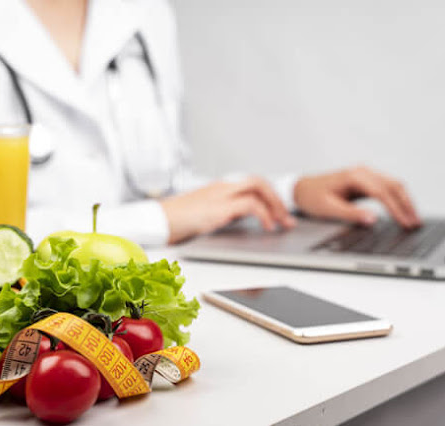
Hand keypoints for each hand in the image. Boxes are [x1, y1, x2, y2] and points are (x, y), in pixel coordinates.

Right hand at [160, 177, 296, 243]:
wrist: (157, 220)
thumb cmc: (176, 220)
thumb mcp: (205, 214)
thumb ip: (224, 212)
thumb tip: (241, 220)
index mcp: (219, 188)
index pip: (251, 183)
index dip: (269, 196)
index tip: (279, 212)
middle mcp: (222, 187)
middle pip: (259, 181)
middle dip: (277, 199)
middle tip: (287, 218)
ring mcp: (221, 194)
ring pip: (259, 187)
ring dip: (275, 205)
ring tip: (282, 223)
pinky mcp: (219, 206)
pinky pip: (250, 205)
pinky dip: (264, 214)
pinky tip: (266, 227)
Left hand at [293, 166, 420, 227]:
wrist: (302, 189)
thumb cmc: (312, 197)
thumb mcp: (328, 208)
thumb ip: (351, 214)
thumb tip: (373, 219)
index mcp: (353, 176)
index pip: (382, 192)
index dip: (396, 209)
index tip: (405, 223)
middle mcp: (362, 171)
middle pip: (393, 186)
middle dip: (407, 205)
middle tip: (416, 224)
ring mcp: (365, 174)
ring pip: (394, 185)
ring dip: (406, 202)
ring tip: (414, 220)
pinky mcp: (366, 181)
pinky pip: (387, 188)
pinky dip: (398, 199)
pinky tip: (404, 212)